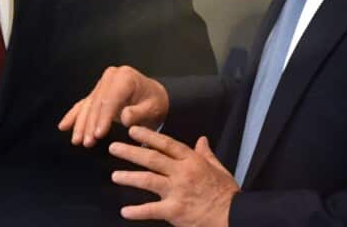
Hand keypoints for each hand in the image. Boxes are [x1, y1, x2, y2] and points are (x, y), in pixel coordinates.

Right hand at [58, 65, 168, 146]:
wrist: (154, 96)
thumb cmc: (155, 103)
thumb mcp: (152, 108)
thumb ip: (139, 113)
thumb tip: (125, 117)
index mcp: (125, 77)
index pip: (110, 100)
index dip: (103, 118)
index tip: (98, 135)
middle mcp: (111, 77)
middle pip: (96, 103)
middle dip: (90, 124)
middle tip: (86, 142)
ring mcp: (102, 83)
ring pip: (88, 104)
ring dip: (81, 124)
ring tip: (76, 141)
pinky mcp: (97, 92)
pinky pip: (84, 104)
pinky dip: (74, 116)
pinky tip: (63, 127)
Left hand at [109, 126, 237, 226]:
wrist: (233, 216)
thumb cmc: (226, 194)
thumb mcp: (218, 169)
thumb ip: (207, 154)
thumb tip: (202, 139)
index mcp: (192, 161)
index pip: (166, 144)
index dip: (148, 136)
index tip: (132, 130)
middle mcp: (182, 173)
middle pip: (151, 158)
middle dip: (130, 152)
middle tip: (113, 147)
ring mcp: (177, 191)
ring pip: (147, 180)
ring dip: (129, 177)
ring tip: (115, 176)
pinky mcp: (174, 211)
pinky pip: (151, 210)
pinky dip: (137, 211)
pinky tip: (125, 211)